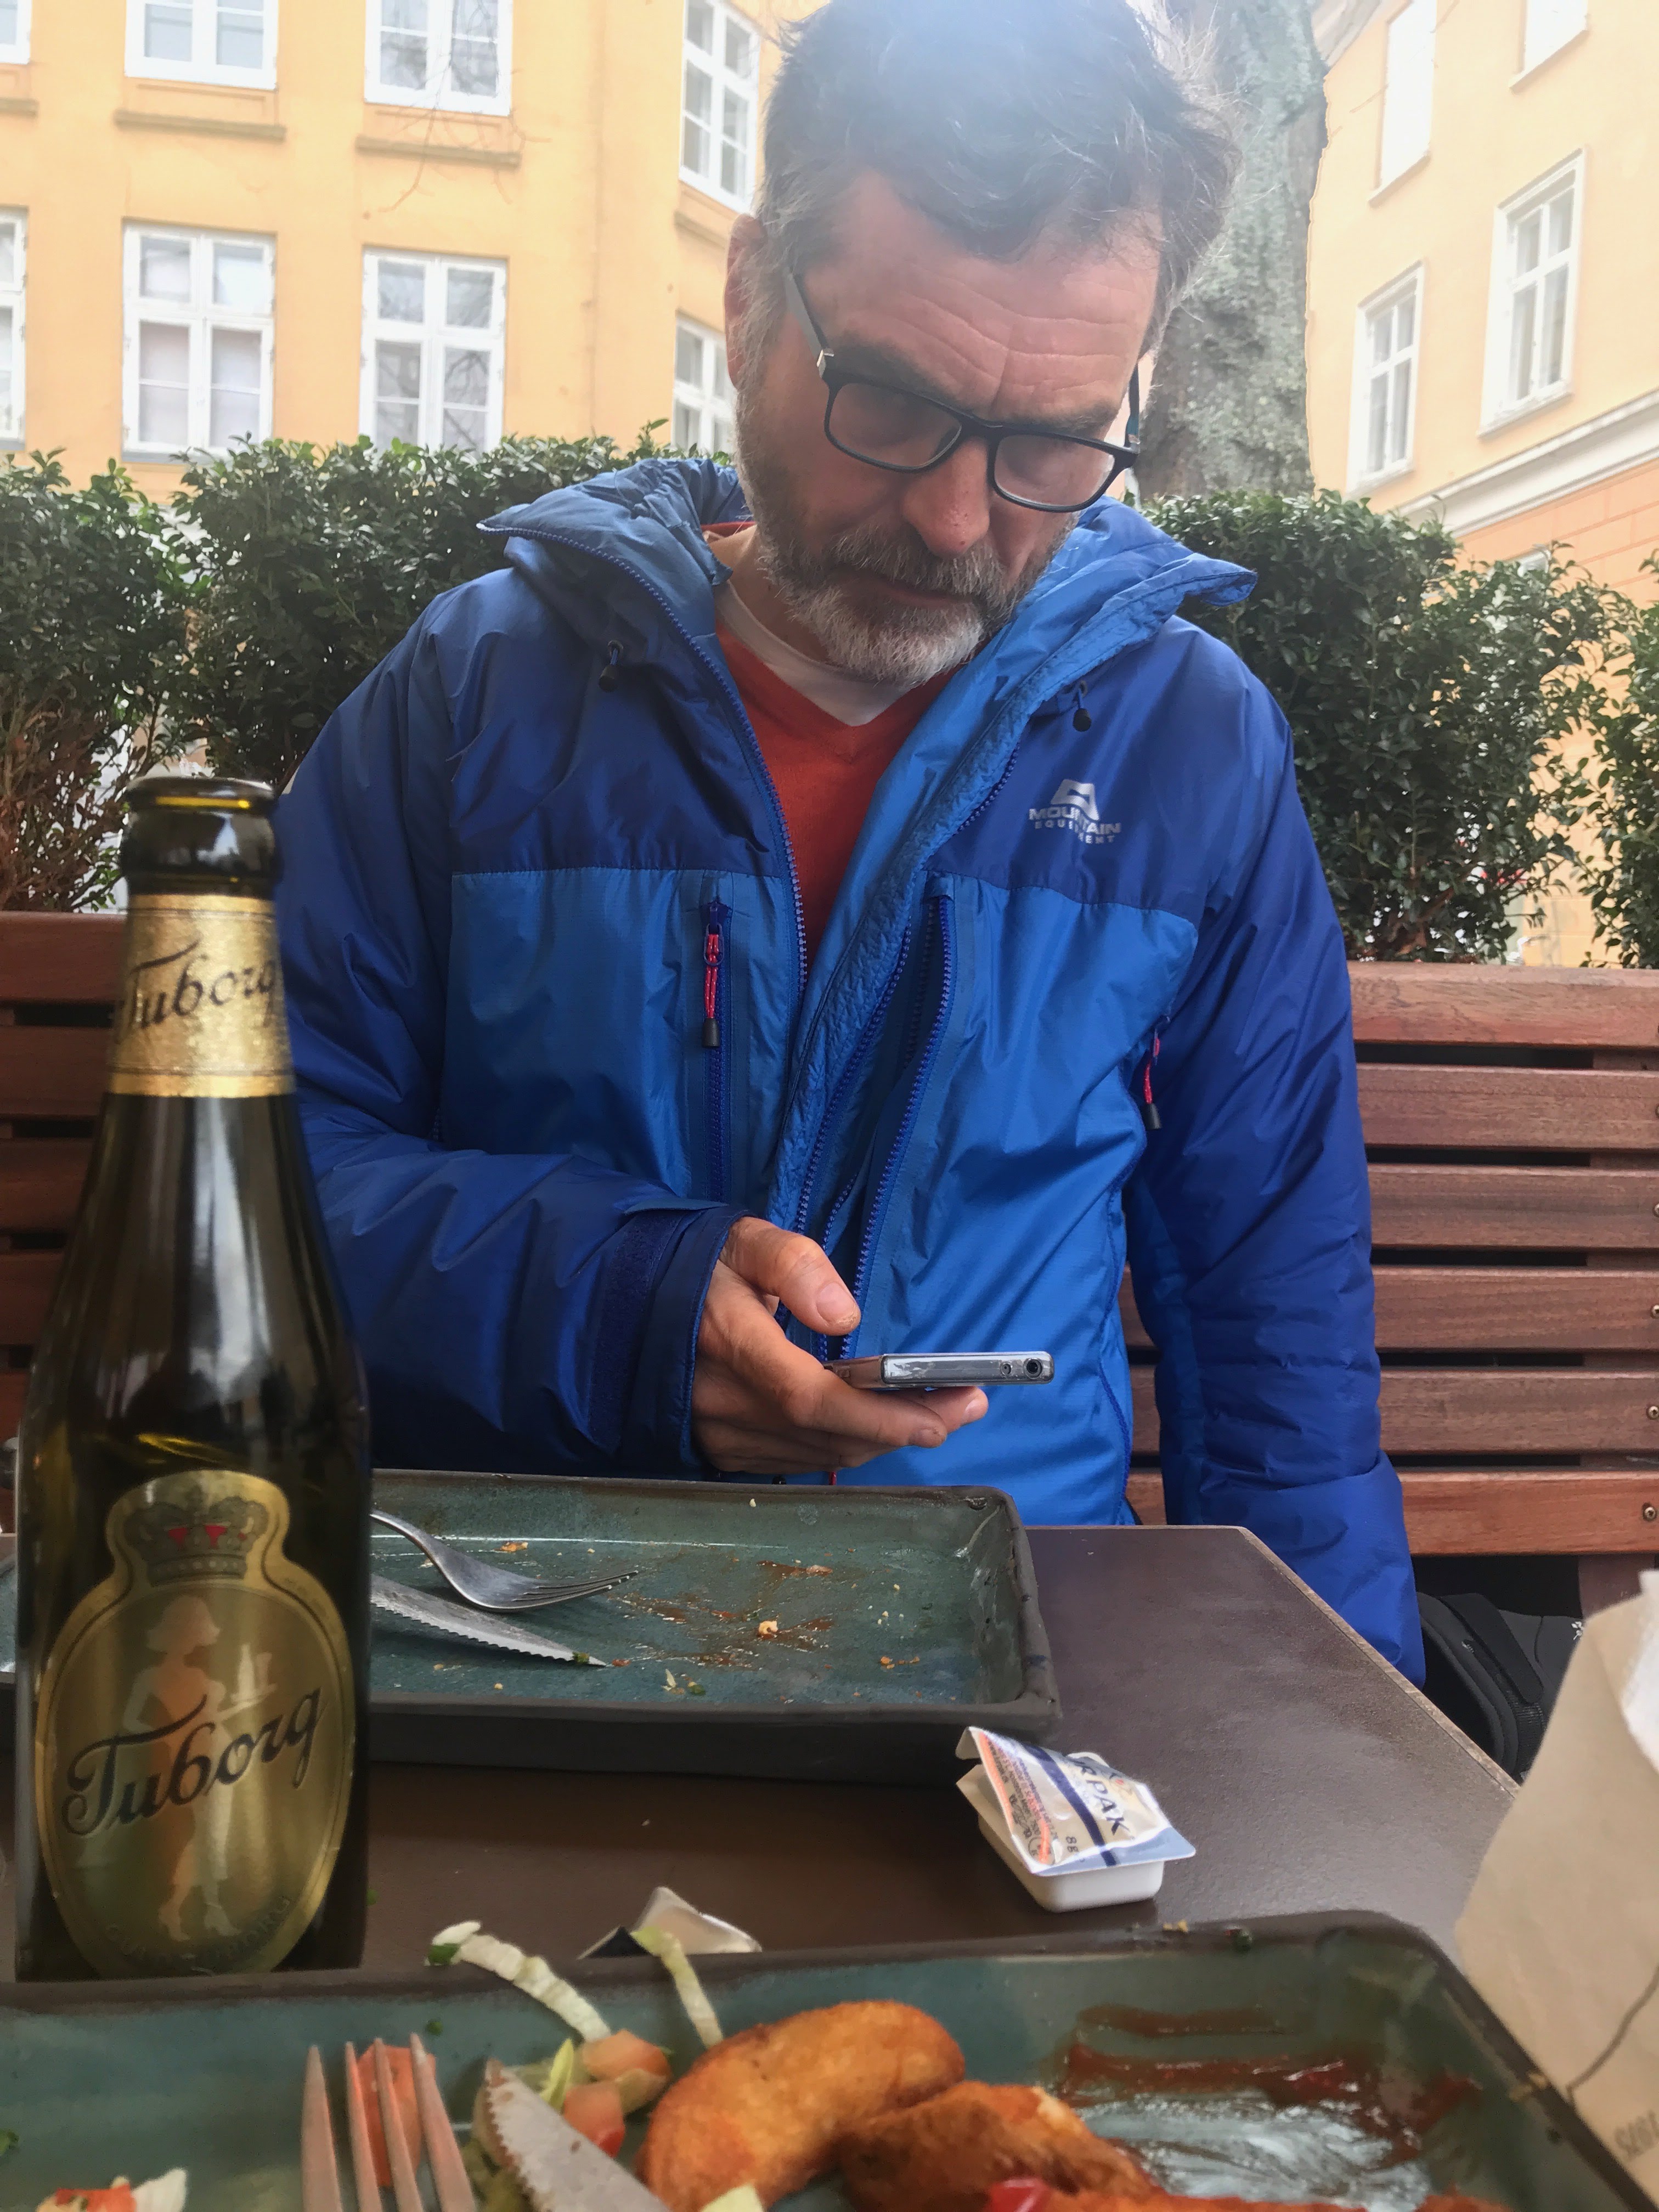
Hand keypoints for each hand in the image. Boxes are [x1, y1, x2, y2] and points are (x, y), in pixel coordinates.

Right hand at [691, 1216, 987, 1475]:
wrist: (625, 1306)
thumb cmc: (698, 1266)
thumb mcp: (744, 1240)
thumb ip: (793, 1266)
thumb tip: (844, 1315)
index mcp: (727, 1342)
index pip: (809, 1397)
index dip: (879, 1415)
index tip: (943, 1409)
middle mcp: (719, 1401)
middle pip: (826, 1435)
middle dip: (904, 1427)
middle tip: (966, 1404)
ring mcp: (717, 1435)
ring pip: (817, 1454)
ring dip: (883, 1441)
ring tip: (941, 1412)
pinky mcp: (721, 1451)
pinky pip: (796, 1461)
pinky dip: (847, 1447)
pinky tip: (883, 1426)